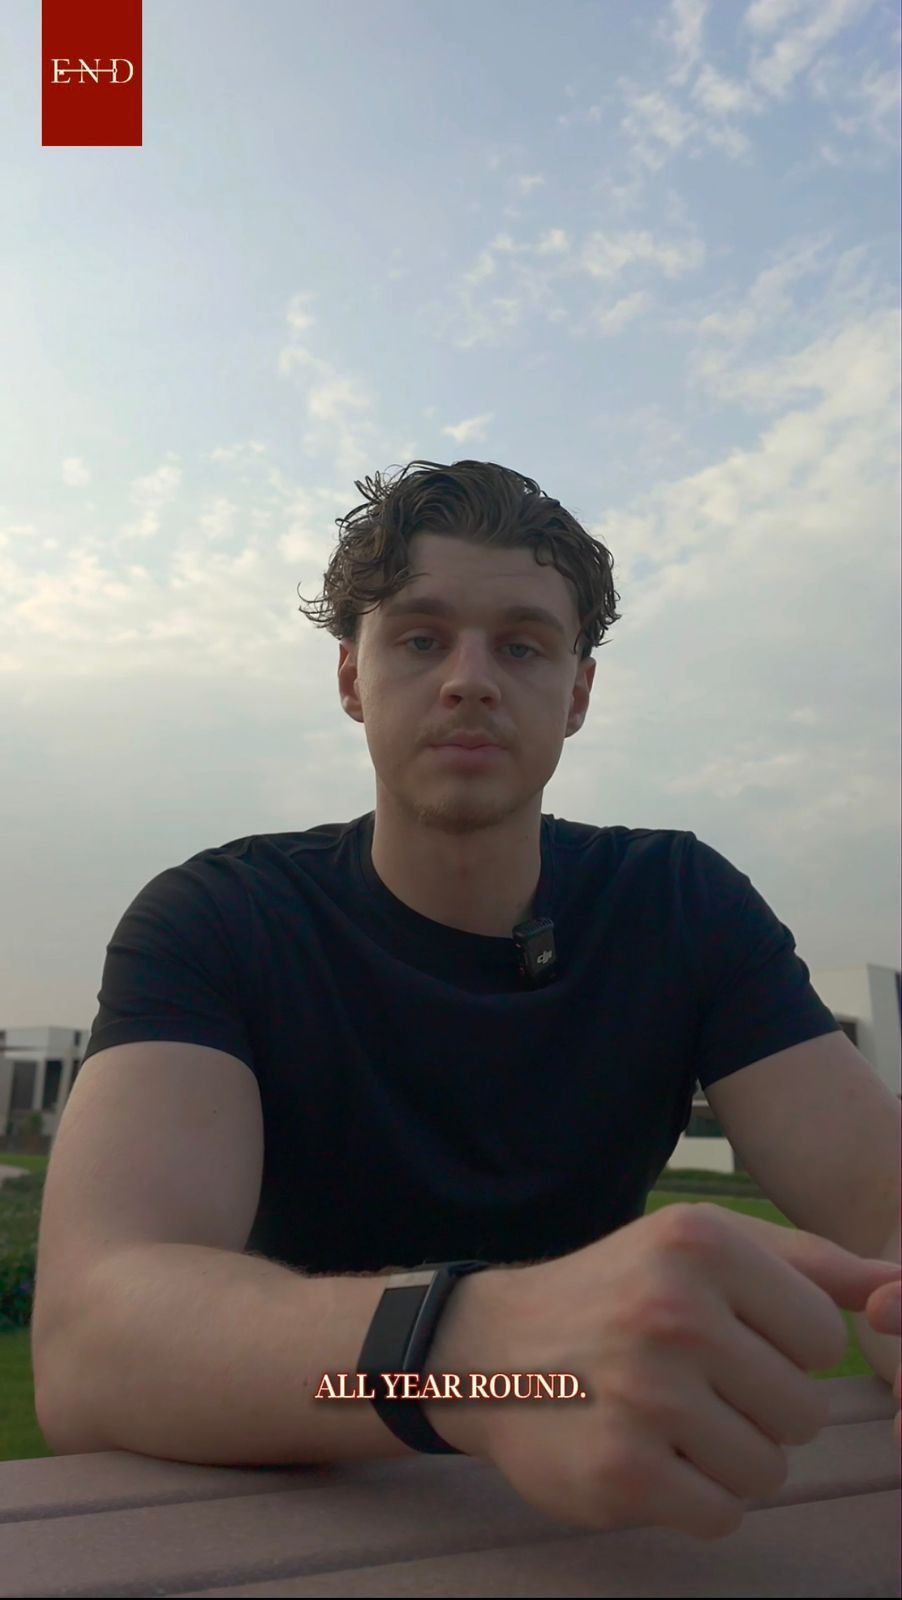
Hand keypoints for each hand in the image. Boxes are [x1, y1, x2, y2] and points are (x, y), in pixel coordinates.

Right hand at [436, 1205, 901, 1542]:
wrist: (492, 1349)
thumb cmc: (617, 1292)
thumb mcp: (697, 1244)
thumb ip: (805, 1263)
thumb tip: (894, 1291)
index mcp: (700, 1244)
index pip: (824, 1334)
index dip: (785, 1349)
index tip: (730, 1339)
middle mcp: (674, 1312)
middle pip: (804, 1410)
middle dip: (762, 1410)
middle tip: (698, 1387)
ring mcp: (647, 1395)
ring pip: (769, 1471)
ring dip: (731, 1459)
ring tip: (674, 1421)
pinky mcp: (623, 1472)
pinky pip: (722, 1514)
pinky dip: (697, 1500)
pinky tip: (652, 1457)